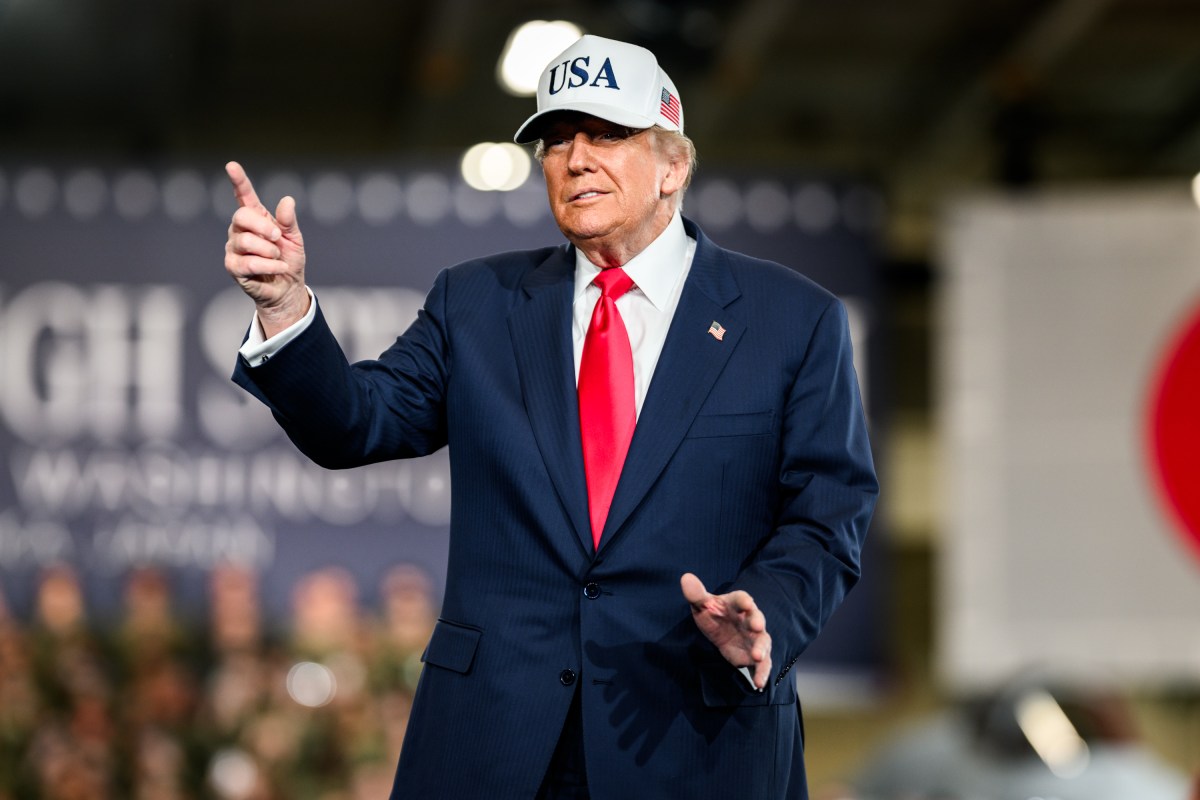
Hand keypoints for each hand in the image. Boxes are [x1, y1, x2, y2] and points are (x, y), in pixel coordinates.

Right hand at [223, 161, 308, 336]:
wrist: (287, 288)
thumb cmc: (288, 260)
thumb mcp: (294, 238)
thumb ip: (288, 221)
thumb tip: (287, 200)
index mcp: (255, 218)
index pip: (243, 196)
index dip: (239, 181)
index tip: (232, 166)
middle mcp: (239, 230)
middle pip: (242, 216)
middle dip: (264, 227)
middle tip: (278, 238)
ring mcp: (233, 248)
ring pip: (245, 241)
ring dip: (269, 251)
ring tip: (278, 258)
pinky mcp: (233, 267)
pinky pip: (249, 263)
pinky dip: (269, 266)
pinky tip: (278, 269)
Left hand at [680, 572, 772, 689]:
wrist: (719, 631)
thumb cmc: (713, 613)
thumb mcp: (701, 605)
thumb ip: (696, 594)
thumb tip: (685, 578)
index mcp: (737, 604)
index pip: (742, 599)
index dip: (744, 601)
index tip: (746, 602)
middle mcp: (750, 619)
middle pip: (757, 619)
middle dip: (757, 622)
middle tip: (757, 626)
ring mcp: (754, 638)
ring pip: (762, 642)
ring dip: (761, 649)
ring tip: (757, 657)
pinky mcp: (753, 655)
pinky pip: (762, 664)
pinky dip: (761, 673)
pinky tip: (759, 683)